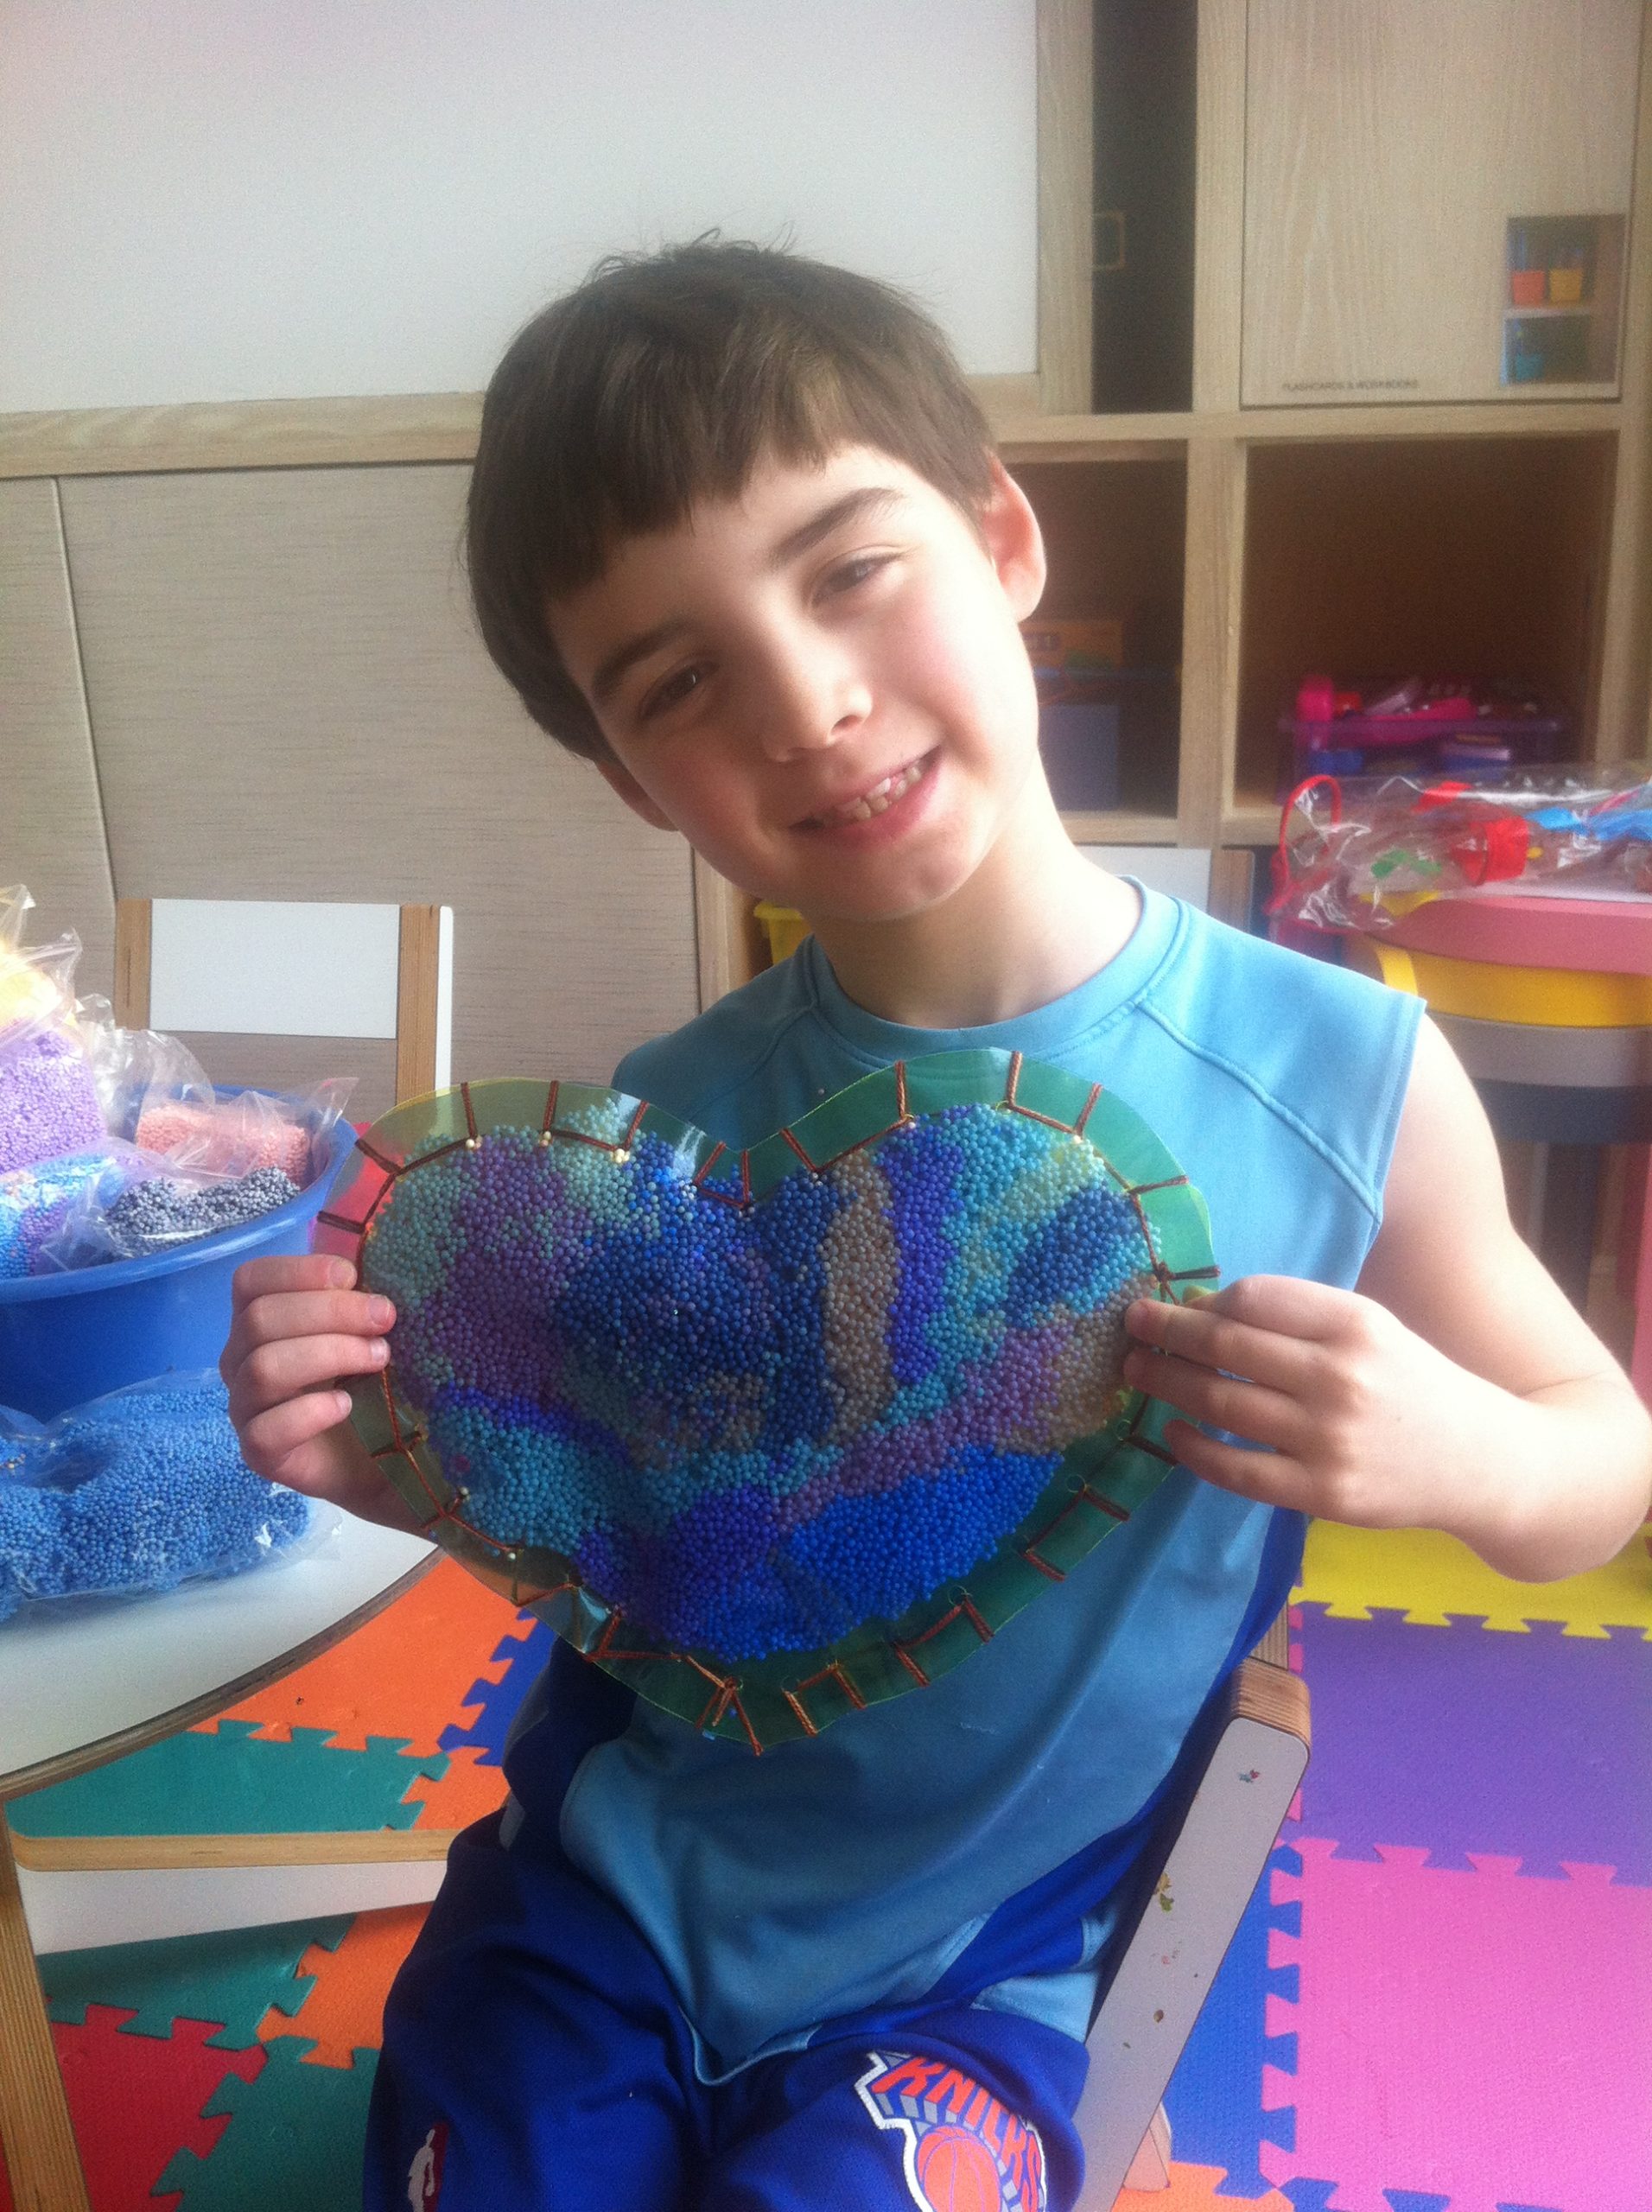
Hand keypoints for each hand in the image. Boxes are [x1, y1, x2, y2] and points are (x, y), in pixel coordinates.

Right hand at [220, 1254, 424, 1533]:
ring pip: (263, 1369)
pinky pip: (266, 1430)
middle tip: (386, 1320)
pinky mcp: (260, 1454)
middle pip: (260, 1319)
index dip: (300, 1271)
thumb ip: (361, 1300)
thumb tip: (381, 1266)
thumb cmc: (372, 1381)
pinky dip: (310, 1412)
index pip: (251, 1280)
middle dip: (331, 1312)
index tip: (354, 1276)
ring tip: (380, 1359)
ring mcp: (245, 1409)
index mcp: (260, 1320)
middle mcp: (241, 1360)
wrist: (383, 1457)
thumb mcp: (369, 1332)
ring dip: (328, 1355)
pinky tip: (347, 1406)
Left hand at [1121, 1274, 1509, 1534]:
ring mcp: (1330, 1439)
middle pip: (1227, 1346)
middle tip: (1131, 1324)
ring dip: (1167, 1384)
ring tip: (1137, 1371)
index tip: (1180, 1304)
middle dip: (1167, 1333)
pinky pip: (1235, 1470)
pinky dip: (1191, 1449)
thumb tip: (1205, 1308)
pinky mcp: (1323, 1493)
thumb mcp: (1374, 1328)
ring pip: (1221, 1405)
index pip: (1255, 1298)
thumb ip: (1301, 1316)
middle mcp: (1341, 1376)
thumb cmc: (1416, 1385)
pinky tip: (1171, 1433)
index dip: (1206, 1300)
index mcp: (1356, 1323)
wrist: (1487, 1463)